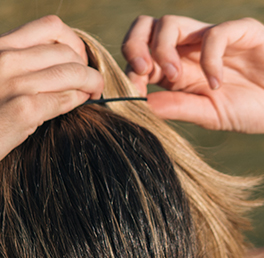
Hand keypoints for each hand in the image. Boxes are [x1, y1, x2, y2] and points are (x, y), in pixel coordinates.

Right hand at [0, 15, 103, 202]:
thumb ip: (9, 70)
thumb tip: (47, 72)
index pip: (50, 27)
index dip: (72, 43)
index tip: (75, 61)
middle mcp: (5, 59)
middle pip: (67, 49)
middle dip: (85, 65)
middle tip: (88, 83)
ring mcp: (15, 84)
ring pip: (73, 72)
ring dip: (89, 83)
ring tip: (91, 95)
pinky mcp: (23, 111)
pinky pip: (67, 99)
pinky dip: (78, 102)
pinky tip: (79, 108)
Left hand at [122, 15, 263, 132]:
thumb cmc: (248, 109)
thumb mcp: (206, 114)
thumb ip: (176, 108)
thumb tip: (139, 106)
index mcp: (173, 69)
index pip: (138, 57)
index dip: (129, 72)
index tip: (131, 94)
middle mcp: (186, 49)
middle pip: (147, 28)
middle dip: (135, 46)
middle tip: (142, 72)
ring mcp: (211, 38)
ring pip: (170, 23)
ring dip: (163, 49)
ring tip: (175, 76)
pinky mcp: (241, 32)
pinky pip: (215, 34)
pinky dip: (209, 59)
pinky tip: (215, 83)